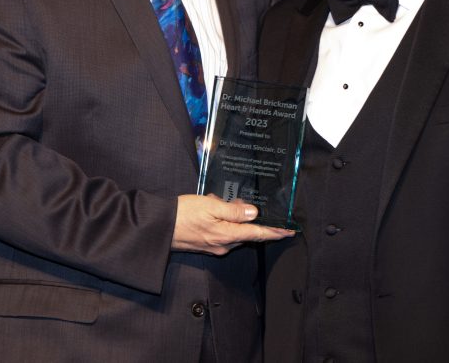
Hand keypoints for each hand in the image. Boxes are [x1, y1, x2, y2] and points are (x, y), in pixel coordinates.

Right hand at [171, 194, 295, 255]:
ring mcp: (215, 247)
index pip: (258, 234)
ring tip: (222, 202)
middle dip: (250, 219)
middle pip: (247, 233)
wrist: (158, 228)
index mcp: (227, 235)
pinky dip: (224, 222)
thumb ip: (233, 210)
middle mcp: (224, 245)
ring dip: (235, 219)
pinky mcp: (206, 245)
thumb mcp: (210, 205)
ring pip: (235, 232)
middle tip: (242, 202)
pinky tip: (214, 210)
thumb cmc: (182, 214)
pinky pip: (223, 233)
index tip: (289, 231)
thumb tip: (253, 213)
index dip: (275, 232)